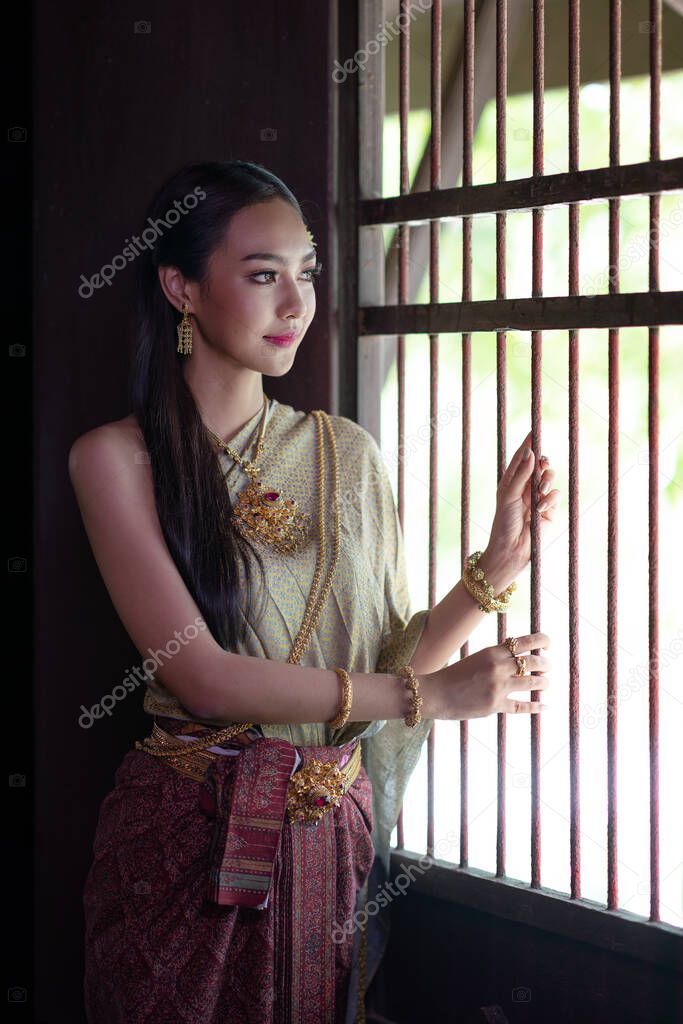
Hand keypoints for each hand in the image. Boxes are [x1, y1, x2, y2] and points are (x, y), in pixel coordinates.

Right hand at [429, 632, 551, 719]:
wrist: (436, 693)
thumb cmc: (456, 675)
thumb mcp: (478, 658)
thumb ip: (498, 657)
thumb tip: (523, 657)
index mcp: (492, 652)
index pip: (525, 641)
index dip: (542, 641)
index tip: (549, 645)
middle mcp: (498, 667)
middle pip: (533, 662)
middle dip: (546, 664)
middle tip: (548, 667)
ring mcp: (498, 687)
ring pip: (532, 682)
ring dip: (544, 682)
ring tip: (547, 683)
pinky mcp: (496, 705)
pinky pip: (523, 706)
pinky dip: (537, 707)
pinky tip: (546, 706)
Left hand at [479, 430, 560, 589]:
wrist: (511, 549)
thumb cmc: (504, 522)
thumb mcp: (509, 495)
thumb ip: (521, 474)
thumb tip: (530, 452)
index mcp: (512, 481)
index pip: (521, 458)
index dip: (528, 444)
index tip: (535, 429)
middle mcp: (526, 487)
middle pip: (540, 465)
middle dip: (544, 463)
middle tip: (544, 463)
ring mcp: (538, 498)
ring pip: (550, 478)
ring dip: (547, 481)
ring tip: (540, 492)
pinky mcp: (549, 510)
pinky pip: (556, 495)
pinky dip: (550, 499)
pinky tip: (541, 509)